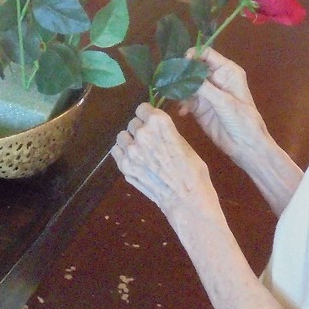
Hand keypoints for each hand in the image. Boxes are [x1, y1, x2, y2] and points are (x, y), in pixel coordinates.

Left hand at [111, 103, 216, 217]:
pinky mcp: (123, 166)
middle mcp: (142, 132)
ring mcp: (130, 150)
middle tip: (150, 142)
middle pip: (133, 123)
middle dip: (141, 130)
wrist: (186, 200)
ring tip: (141, 152)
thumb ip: (165, 132)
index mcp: (159, 123)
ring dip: (130, 141)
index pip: (143, 108)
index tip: (152, 122)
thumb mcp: (183, 143)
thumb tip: (156, 128)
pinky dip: (123, 153)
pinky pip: (116, 151)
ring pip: (122, 136)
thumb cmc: (193, 171)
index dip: (148, 115)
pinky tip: (134, 160)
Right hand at [178, 47, 266, 164]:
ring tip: (173, 97)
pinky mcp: (198, 107)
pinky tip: (182, 112)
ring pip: (186, 83)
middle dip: (181, 73)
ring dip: (178, 89)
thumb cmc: (242, 120)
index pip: (206, 54)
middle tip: (169, 79)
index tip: (180, 63)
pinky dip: (181, 104)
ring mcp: (206, 93)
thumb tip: (183, 74)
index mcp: (226, 71)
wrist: (245, 146)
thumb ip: (203, 87)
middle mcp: (215, 78)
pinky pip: (185, 99)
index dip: (192, 55)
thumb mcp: (224, 101)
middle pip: (193, 67)